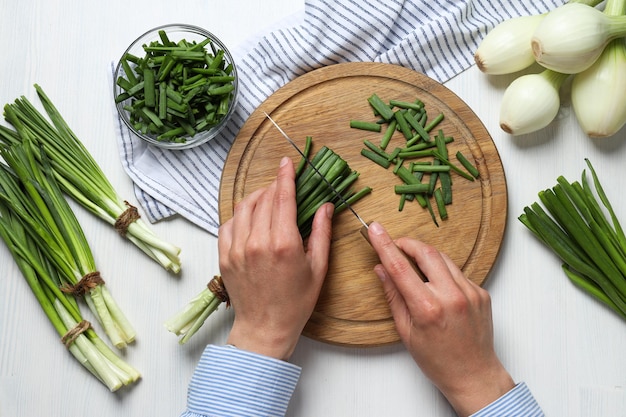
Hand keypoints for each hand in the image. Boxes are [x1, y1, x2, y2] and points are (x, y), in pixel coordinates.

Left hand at [218, 157, 333, 360]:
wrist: (265, 328)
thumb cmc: (296, 302)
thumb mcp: (318, 268)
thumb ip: (321, 233)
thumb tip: (325, 206)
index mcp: (283, 244)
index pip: (283, 197)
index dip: (286, 176)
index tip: (287, 162)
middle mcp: (257, 242)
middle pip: (264, 199)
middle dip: (275, 186)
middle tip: (284, 184)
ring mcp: (237, 248)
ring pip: (244, 207)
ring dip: (257, 197)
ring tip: (268, 199)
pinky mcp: (224, 256)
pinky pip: (228, 223)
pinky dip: (240, 215)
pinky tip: (250, 218)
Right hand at [367, 222, 513, 416]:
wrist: (474, 375)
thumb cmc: (437, 360)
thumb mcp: (406, 331)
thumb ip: (393, 295)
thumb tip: (381, 269)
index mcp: (428, 308)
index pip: (400, 267)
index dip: (385, 245)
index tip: (375, 229)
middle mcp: (451, 296)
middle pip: (426, 252)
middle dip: (408, 243)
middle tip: (395, 244)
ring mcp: (470, 293)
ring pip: (443, 258)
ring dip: (425, 255)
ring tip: (414, 265)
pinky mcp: (481, 292)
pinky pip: (457, 272)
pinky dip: (443, 272)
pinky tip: (436, 286)